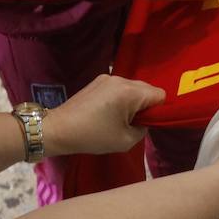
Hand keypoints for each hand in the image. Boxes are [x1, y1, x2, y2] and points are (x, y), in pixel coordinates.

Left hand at [44, 74, 164, 157]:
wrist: (59, 128)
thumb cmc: (93, 136)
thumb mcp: (125, 140)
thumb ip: (143, 129)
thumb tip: (144, 121)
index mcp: (129, 92)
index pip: (159, 94)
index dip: (157, 110)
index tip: (146, 123)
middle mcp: (120, 79)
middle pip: (147, 89)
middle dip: (145, 105)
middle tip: (133, 123)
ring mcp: (108, 77)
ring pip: (133, 87)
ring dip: (132, 101)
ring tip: (118, 119)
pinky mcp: (98, 80)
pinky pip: (119, 87)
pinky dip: (120, 98)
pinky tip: (108, 112)